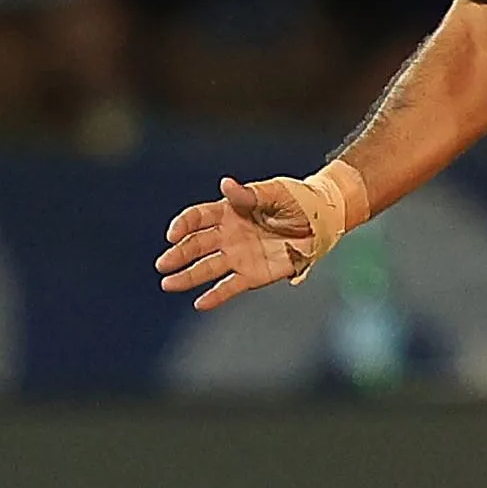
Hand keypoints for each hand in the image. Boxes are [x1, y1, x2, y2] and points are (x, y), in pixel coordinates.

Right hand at [156, 174, 348, 310]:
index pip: (198, 217)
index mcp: (230, 211)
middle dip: (179, 254)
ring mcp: (239, 256)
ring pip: (207, 268)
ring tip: (168, 284)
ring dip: (187, 276)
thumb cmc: (297, 200)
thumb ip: (250, 194)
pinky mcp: (253, 274)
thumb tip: (226, 184)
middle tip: (163, 264)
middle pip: (197, 245)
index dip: (184, 225)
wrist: (323, 220)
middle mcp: (229, 235)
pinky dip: (216, 296)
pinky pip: (230, 286)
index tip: (173, 234)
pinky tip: (199, 303)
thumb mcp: (276, 193)